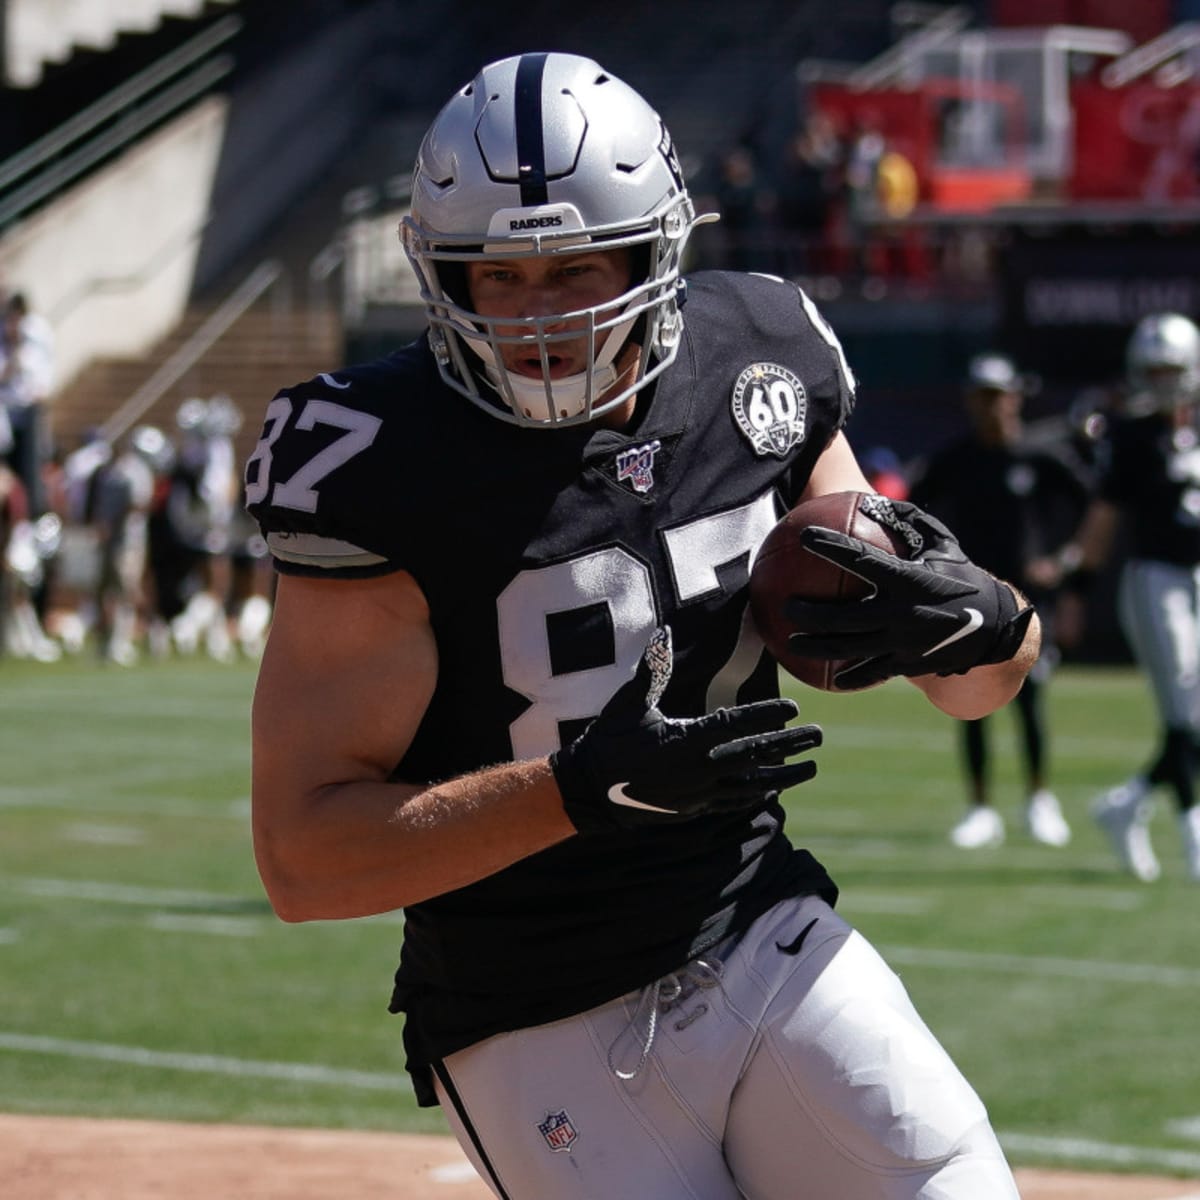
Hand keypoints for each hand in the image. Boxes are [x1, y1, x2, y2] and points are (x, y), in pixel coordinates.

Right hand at [550, 627, 821, 832]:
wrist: (588, 790)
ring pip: (753, 784)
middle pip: (756, 755)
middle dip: (790, 744)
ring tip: (812, 767)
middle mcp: (699, 769)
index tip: (794, 708)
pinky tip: (775, 786)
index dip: (767, 715)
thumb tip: (664, 633)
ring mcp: (699, 793)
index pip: (738, 725)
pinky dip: (759, 792)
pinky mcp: (694, 809)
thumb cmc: (609, 740)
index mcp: (687, 740)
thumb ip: (653, 669)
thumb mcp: (630, 703)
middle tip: (819, 735)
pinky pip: (736, 801)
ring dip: (785, 774)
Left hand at [785, 501, 1033, 690]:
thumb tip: (874, 499)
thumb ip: (910, 521)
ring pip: (849, 649)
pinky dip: (845, 676)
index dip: (831, 546)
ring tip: (790, 641)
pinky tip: (822, 675)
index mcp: (910, 580)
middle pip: (844, 616)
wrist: (996, 627)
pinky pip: (869, 672)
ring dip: (816, 646)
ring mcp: (903, 643)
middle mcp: (904, 614)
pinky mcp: (906, 665)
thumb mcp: (942, 544)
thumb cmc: (961, 577)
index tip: (804, 535)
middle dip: (809, 613)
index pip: (861, 560)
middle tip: (785, 605)